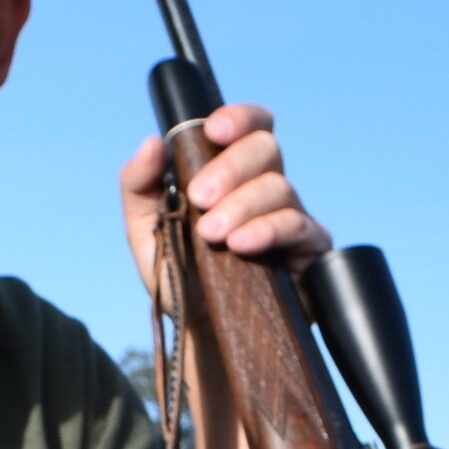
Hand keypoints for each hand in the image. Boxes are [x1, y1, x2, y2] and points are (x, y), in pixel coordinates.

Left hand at [120, 102, 332, 300]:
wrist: (201, 330)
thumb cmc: (179, 274)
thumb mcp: (146, 229)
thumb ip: (138, 184)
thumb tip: (153, 143)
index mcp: (233, 172)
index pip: (251, 126)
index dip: (239, 118)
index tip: (213, 131)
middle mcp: (267, 187)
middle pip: (266, 148)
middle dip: (230, 169)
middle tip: (199, 200)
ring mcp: (292, 216)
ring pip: (280, 186)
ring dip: (242, 205)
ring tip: (212, 235)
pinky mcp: (310, 250)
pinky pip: (299, 226)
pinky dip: (268, 230)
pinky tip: (242, 244)